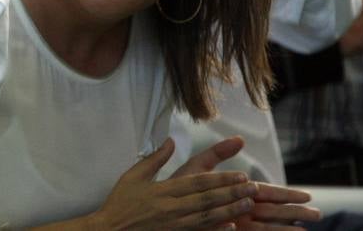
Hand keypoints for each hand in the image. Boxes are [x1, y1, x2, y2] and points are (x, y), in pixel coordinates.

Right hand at [94, 138, 256, 229]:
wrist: (109, 230)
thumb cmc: (121, 203)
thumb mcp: (133, 176)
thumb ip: (154, 159)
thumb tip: (170, 141)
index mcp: (163, 190)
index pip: (198, 183)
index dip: (221, 179)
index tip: (239, 174)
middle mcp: (172, 208)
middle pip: (208, 199)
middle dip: (232, 193)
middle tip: (252, 187)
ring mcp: (174, 225)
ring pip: (208, 216)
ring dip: (231, 210)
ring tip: (248, 204)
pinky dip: (216, 229)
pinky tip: (231, 226)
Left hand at [173, 137, 318, 228]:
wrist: (160, 212)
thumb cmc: (177, 190)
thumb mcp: (197, 168)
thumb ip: (217, 154)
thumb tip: (240, 139)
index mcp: (233, 192)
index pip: (265, 193)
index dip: (286, 194)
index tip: (307, 195)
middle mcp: (238, 210)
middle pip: (272, 212)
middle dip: (294, 213)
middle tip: (317, 215)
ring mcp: (234, 224)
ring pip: (265, 227)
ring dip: (285, 229)